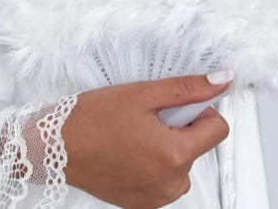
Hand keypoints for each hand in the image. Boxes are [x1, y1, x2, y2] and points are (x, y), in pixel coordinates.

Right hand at [62, 74, 231, 208]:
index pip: (218, 130)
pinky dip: (154, 161)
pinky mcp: (142, 204)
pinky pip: (165, 177)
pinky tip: (130, 148)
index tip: (177, 105)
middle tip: (147, 117)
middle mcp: (170, 184)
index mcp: (174, 156)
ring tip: (135, 133)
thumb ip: (188, 88)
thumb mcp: (143, 94)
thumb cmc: (92, 120)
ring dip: (167, 144)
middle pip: (198, 145)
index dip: (200, 110)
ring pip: (182, 160)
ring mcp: (156, 198)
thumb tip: (222, 81)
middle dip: (180, 126)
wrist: (54, 146)